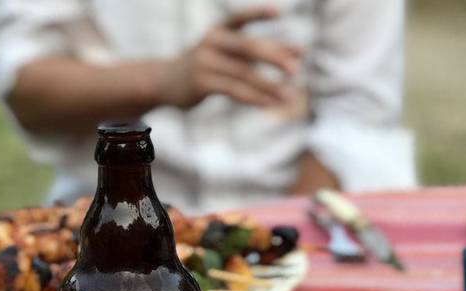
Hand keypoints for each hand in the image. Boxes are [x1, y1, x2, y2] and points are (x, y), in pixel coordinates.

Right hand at [159, 6, 301, 108]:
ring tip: (290, 97)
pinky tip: (270, 104)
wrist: (165, 82)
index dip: (258, 14)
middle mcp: (212, 42)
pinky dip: (254, 98)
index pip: (240, 18)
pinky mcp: (201, 83)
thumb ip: (263, 52)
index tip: (280, 12)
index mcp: (219, 30)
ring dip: (269, 87)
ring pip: (243, 74)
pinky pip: (233, 91)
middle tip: (295, 69)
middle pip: (247, 47)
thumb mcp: (231, 54)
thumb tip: (301, 52)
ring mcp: (205, 62)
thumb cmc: (208, 65)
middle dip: (273, 57)